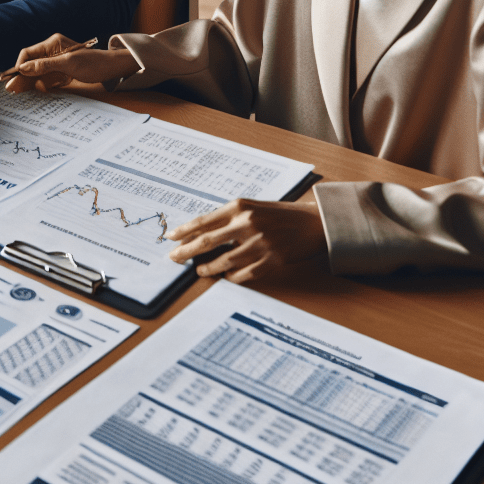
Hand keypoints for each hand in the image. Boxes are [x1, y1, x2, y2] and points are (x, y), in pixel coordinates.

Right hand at [3, 33, 138, 92]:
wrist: (110, 69)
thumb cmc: (93, 63)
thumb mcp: (68, 64)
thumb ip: (45, 65)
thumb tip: (24, 68)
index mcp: (52, 44)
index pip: (28, 53)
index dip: (20, 65)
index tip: (15, 78)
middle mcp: (51, 51)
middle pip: (30, 63)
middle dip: (21, 76)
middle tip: (10, 89)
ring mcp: (55, 62)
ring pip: (35, 72)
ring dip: (28, 82)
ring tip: (16, 93)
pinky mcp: (59, 71)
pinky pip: (44, 78)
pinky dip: (38, 84)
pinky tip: (31, 91)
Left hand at [166, 198, 326, 282]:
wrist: (313, 222)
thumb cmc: (278, 214)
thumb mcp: (251, 207)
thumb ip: (228, 218)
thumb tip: (200, 233)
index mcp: (239, 207)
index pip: (204, 221)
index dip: (184, 231)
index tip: (170, 238)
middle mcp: (247, 223)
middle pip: (208, 241)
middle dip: (187, 251)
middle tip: (174, 258)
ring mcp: (260, 243)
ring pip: (224, 260)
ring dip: (208, 267)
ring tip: (199, 270)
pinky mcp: (272, 260)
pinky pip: (245, 273)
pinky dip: (232, 277)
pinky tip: (225, 277)